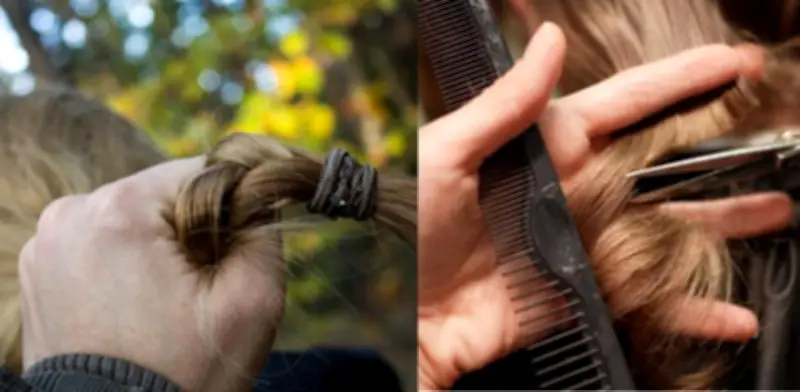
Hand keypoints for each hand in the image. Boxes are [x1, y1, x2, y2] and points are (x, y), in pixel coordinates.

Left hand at [19, 157, 284, 391]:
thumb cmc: (184, 375)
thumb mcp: (252, 302)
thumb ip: (266, 230)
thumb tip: (259, 196)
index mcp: (117, 211)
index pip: (202, 171)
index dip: (233, 209)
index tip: (235, 259)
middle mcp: (69, 214)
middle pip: (164, 196)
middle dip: (193, 232)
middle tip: (201, 293)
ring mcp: (45, 244)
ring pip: (134, 220)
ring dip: (160, 250)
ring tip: (167, 308)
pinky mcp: (38, 271)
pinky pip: (102, 246)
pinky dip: (127, 267)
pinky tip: (138, 311)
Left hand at [417, 23, 791, 389]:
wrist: (395, 312)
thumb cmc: (406, 225)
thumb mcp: (446, 154)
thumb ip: (503, 105)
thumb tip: (549, 42)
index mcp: (543, 150)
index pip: (624, 106)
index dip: (678, 83)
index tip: (731, 64)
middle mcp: (571, 193)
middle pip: (659, 166)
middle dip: (719, 153)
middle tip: (775, 143)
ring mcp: (580, 246)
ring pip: (665, 229)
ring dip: (722, 222)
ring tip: (777, 210)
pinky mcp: (578, 297)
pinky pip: (642, 300)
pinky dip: (688, 311)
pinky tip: (730, 314)